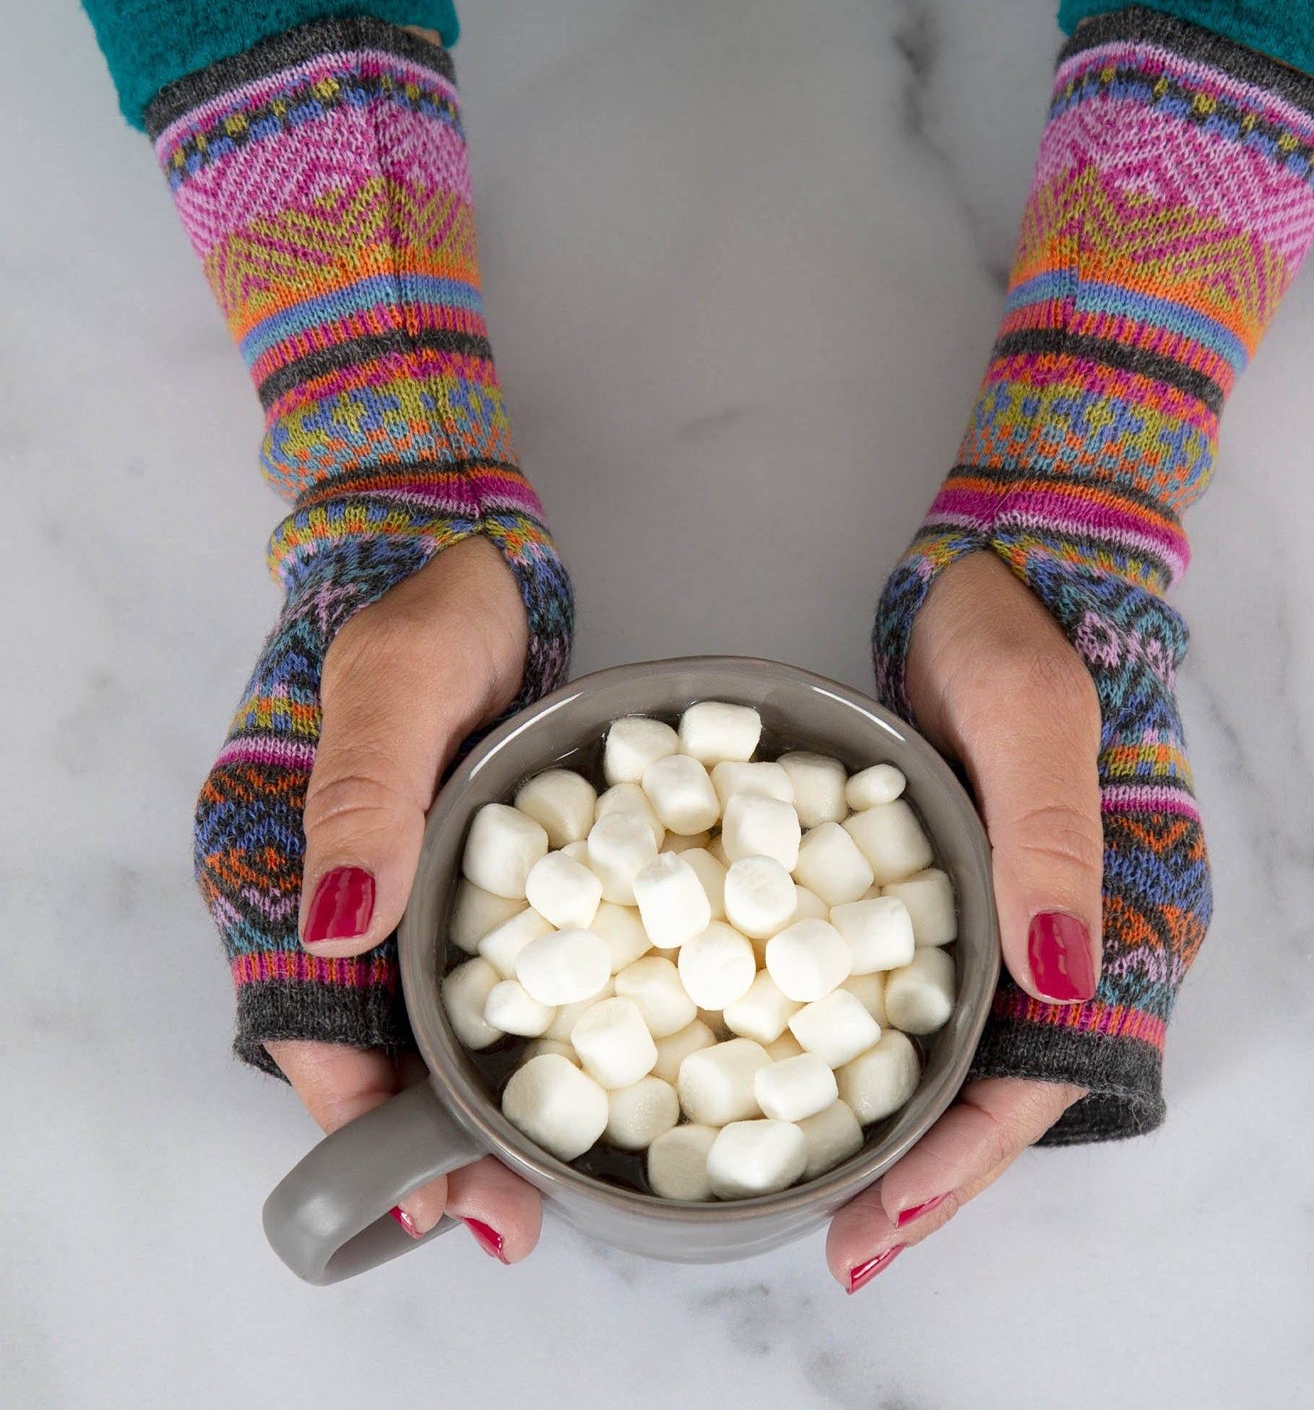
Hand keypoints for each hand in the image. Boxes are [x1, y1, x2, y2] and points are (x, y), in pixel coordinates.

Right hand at [265, 537, 545, 1262]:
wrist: (470, 551)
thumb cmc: (426, 604)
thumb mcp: (397, 683)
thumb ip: (366, 793)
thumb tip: (341, 927)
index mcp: (290, 860)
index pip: (308, 1020)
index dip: (365, 1118)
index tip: (433, 1195)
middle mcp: (344, 888)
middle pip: (369, 1044)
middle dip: (427, 1140)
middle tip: (508, 1215)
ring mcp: (408, 878)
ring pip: (422, 1020)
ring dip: (471, 1102)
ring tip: (539, 1178)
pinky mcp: (469, 862)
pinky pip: (481, 964)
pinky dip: (512, 1029)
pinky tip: (568, 1070)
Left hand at [827, 550, 1099, 1291]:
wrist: (988, 578)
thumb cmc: (1018, 638)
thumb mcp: (1033, 724)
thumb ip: (1049, 843)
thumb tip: (1055, 974)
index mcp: (1103, 915)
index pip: (1045, 1068)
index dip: (969, 1154)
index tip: (888, 1215)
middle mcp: (1053, 937)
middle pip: (996, 1088)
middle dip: (927, 1175)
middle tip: (845, 1244)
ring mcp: (996, 919)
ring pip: (954, 1055)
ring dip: (896, 1132)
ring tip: (824, 1199)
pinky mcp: (945, 892)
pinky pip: (911, 993)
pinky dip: (868, 1050)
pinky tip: (806, 1083)